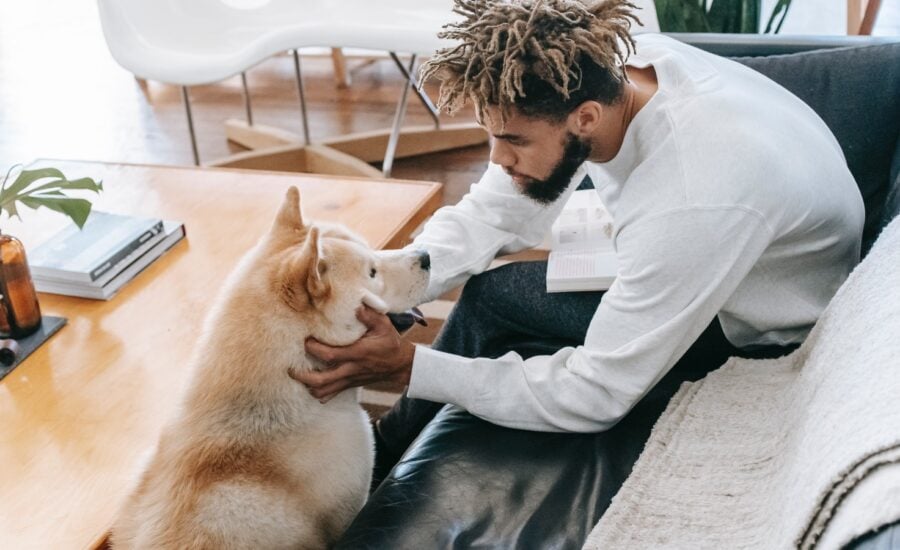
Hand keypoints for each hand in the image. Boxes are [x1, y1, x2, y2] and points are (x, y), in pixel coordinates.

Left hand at [290, 306, 415, 402]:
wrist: (400, 364)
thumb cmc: (390, 342)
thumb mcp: (384, 325)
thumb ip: (369, 315)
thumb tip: (355, 305)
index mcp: (357, 353)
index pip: (330, 355)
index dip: (314, 349)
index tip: (306, 340)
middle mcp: (351, 369)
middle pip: (321, 380)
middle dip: (302, 375)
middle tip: (291, 367)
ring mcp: (349, 380)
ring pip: (324, 391)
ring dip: (308, 385)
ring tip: (299, 375)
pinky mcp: (349, 385)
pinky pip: (330, 395)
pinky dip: (318, 393)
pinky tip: (311, 384)